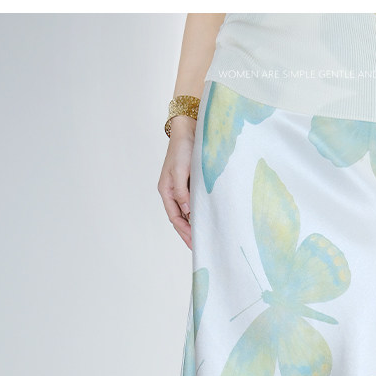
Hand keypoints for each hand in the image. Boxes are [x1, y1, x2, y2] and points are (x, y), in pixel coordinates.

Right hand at [157, 116, 196, 249]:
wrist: (189, 129)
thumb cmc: (183, 148)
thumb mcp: (180, 170)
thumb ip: (182, 191)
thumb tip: (187, 210)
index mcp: (166, 190)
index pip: (175, 218)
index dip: (184, 232)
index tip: (195, 243)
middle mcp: (174, 192)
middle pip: (180, 219)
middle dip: (189, 234)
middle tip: (201, 247)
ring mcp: (183, 188)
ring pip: (188, 212)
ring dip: (195, 225)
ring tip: (206, 237)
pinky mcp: (192, 184)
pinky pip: (195, 203)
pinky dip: (200, 213)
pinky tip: (209, 219)